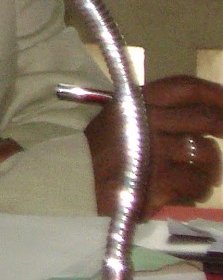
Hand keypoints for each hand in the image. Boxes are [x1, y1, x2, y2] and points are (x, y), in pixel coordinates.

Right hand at [85, 75, 222, 215]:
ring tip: (200, 175)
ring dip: (210, 168)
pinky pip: (197, 184)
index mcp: (136, 102)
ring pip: (207, 154)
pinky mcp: (159, 182)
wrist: (71, 183)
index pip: (185, 88)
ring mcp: (155, 153)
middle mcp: (147, 122)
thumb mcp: (118, 118)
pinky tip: (186, 191)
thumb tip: (204, 113)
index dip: (214, 92)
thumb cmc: (98, 151)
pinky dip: (197, 189)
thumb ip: (153, 112)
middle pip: (205, 119)